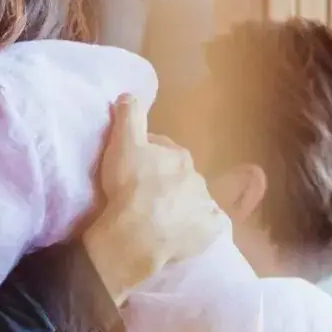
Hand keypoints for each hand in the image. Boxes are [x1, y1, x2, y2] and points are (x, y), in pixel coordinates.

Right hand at [82, 93, 226, 303]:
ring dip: (179, 204)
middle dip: (165, 180)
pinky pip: (205, 226)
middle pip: (179, 175)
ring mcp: (206, 206)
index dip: (146, 154)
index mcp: (178, 156)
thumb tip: (129, 94)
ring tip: (157, 216)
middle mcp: (198, 178)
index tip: (132, 165)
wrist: (137, 236)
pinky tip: (181, 232)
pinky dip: (196, 226)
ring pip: (191, 200)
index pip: (162, 149)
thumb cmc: (128, 188)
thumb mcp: (122, 145)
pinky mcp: (210, 231)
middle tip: (143, 192)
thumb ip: (128, 118)